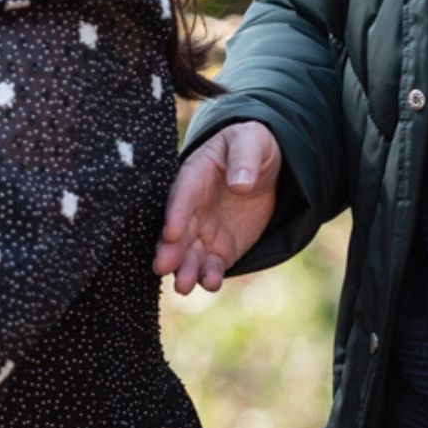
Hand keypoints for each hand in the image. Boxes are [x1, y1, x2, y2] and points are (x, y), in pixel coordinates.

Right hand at [152, 121, 281, 294]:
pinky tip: (210, 283)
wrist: (264, 168)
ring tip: (183, 286)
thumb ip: (245, 159)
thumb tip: (240, 183)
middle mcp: (192, 208)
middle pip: (177, 231)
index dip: (175, 214)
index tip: (170, 233)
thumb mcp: (250, 142)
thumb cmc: (250, 146)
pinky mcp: (220, 248)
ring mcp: (204, 231)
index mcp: (194, 177)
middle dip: (169, 250)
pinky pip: (212, 265)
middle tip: (162, 267)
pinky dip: (210, 276)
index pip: (180, 196)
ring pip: (189, 254)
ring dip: (185, 269)